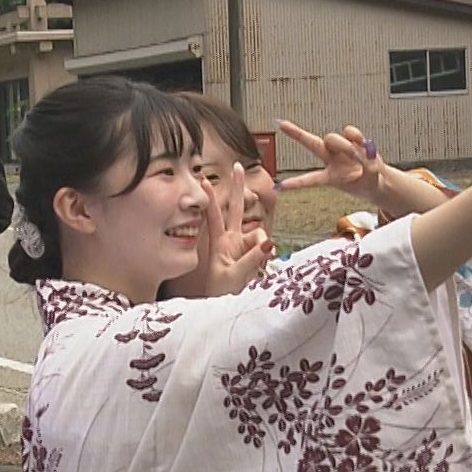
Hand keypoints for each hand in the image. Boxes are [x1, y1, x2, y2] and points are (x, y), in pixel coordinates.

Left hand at [171, 163, 272, 297]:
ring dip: (261, 250)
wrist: (225, 305)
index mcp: (219, 242)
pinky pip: (266, 248)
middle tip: (238, 165)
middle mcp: (231, 239)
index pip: (214, 216)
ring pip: (260, 235)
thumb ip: (252, 259)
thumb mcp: (234, 277)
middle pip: (236, 208)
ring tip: (254, 270)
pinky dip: (267, 257)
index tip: (202, 180)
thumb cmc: (221, 291)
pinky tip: (261, 269)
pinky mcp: (254, 253)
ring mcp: (243, 245)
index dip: (210, 198)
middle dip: (238, 187)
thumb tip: (268, 241)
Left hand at [273, 121, 389, 206]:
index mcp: (330, 177)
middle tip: (281, 124)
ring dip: (343, 145)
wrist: (378, 179)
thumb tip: (365, 153)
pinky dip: (356, 136)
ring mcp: (340, 149)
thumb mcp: (371, 183)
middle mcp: (330, 160)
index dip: (295, 184)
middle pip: (312, 144)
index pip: (309, 180)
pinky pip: (349, 131)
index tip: (277, 187)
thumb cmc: (369, 184)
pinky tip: (363, 143)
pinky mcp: (351, 140)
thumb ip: (369, 169)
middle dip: (297, 134)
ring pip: (332, 138)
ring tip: (355, 154)